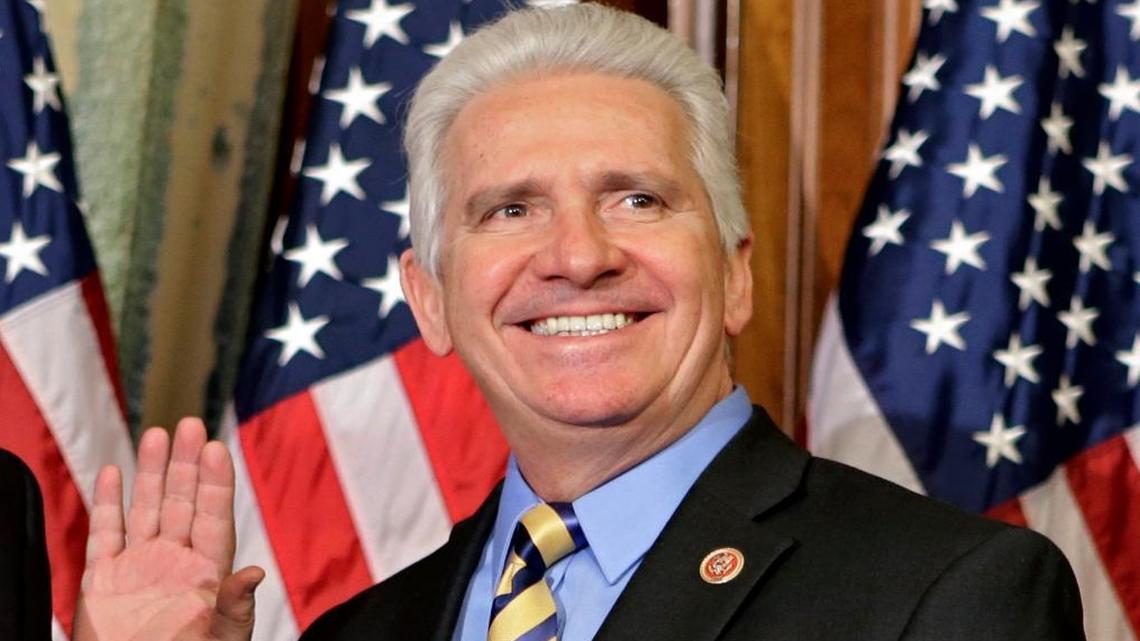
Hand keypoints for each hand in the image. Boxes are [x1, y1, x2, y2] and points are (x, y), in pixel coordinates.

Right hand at [73, 418, 263, 640]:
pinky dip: (107, 503)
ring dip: (149, 473)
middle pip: (181, 502)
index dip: (215, 483)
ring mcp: (139, 566)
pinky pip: (106, 533)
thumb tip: (255, 574)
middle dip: (184, 465)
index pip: (214, 517)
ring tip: (156, 434)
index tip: (216, 449)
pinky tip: (112, 473)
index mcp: (207, 571)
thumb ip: (234, 606)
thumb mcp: (221, 638)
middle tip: (190, 424)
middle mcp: (174, 561)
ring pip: (145, 508)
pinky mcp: (104, 580)